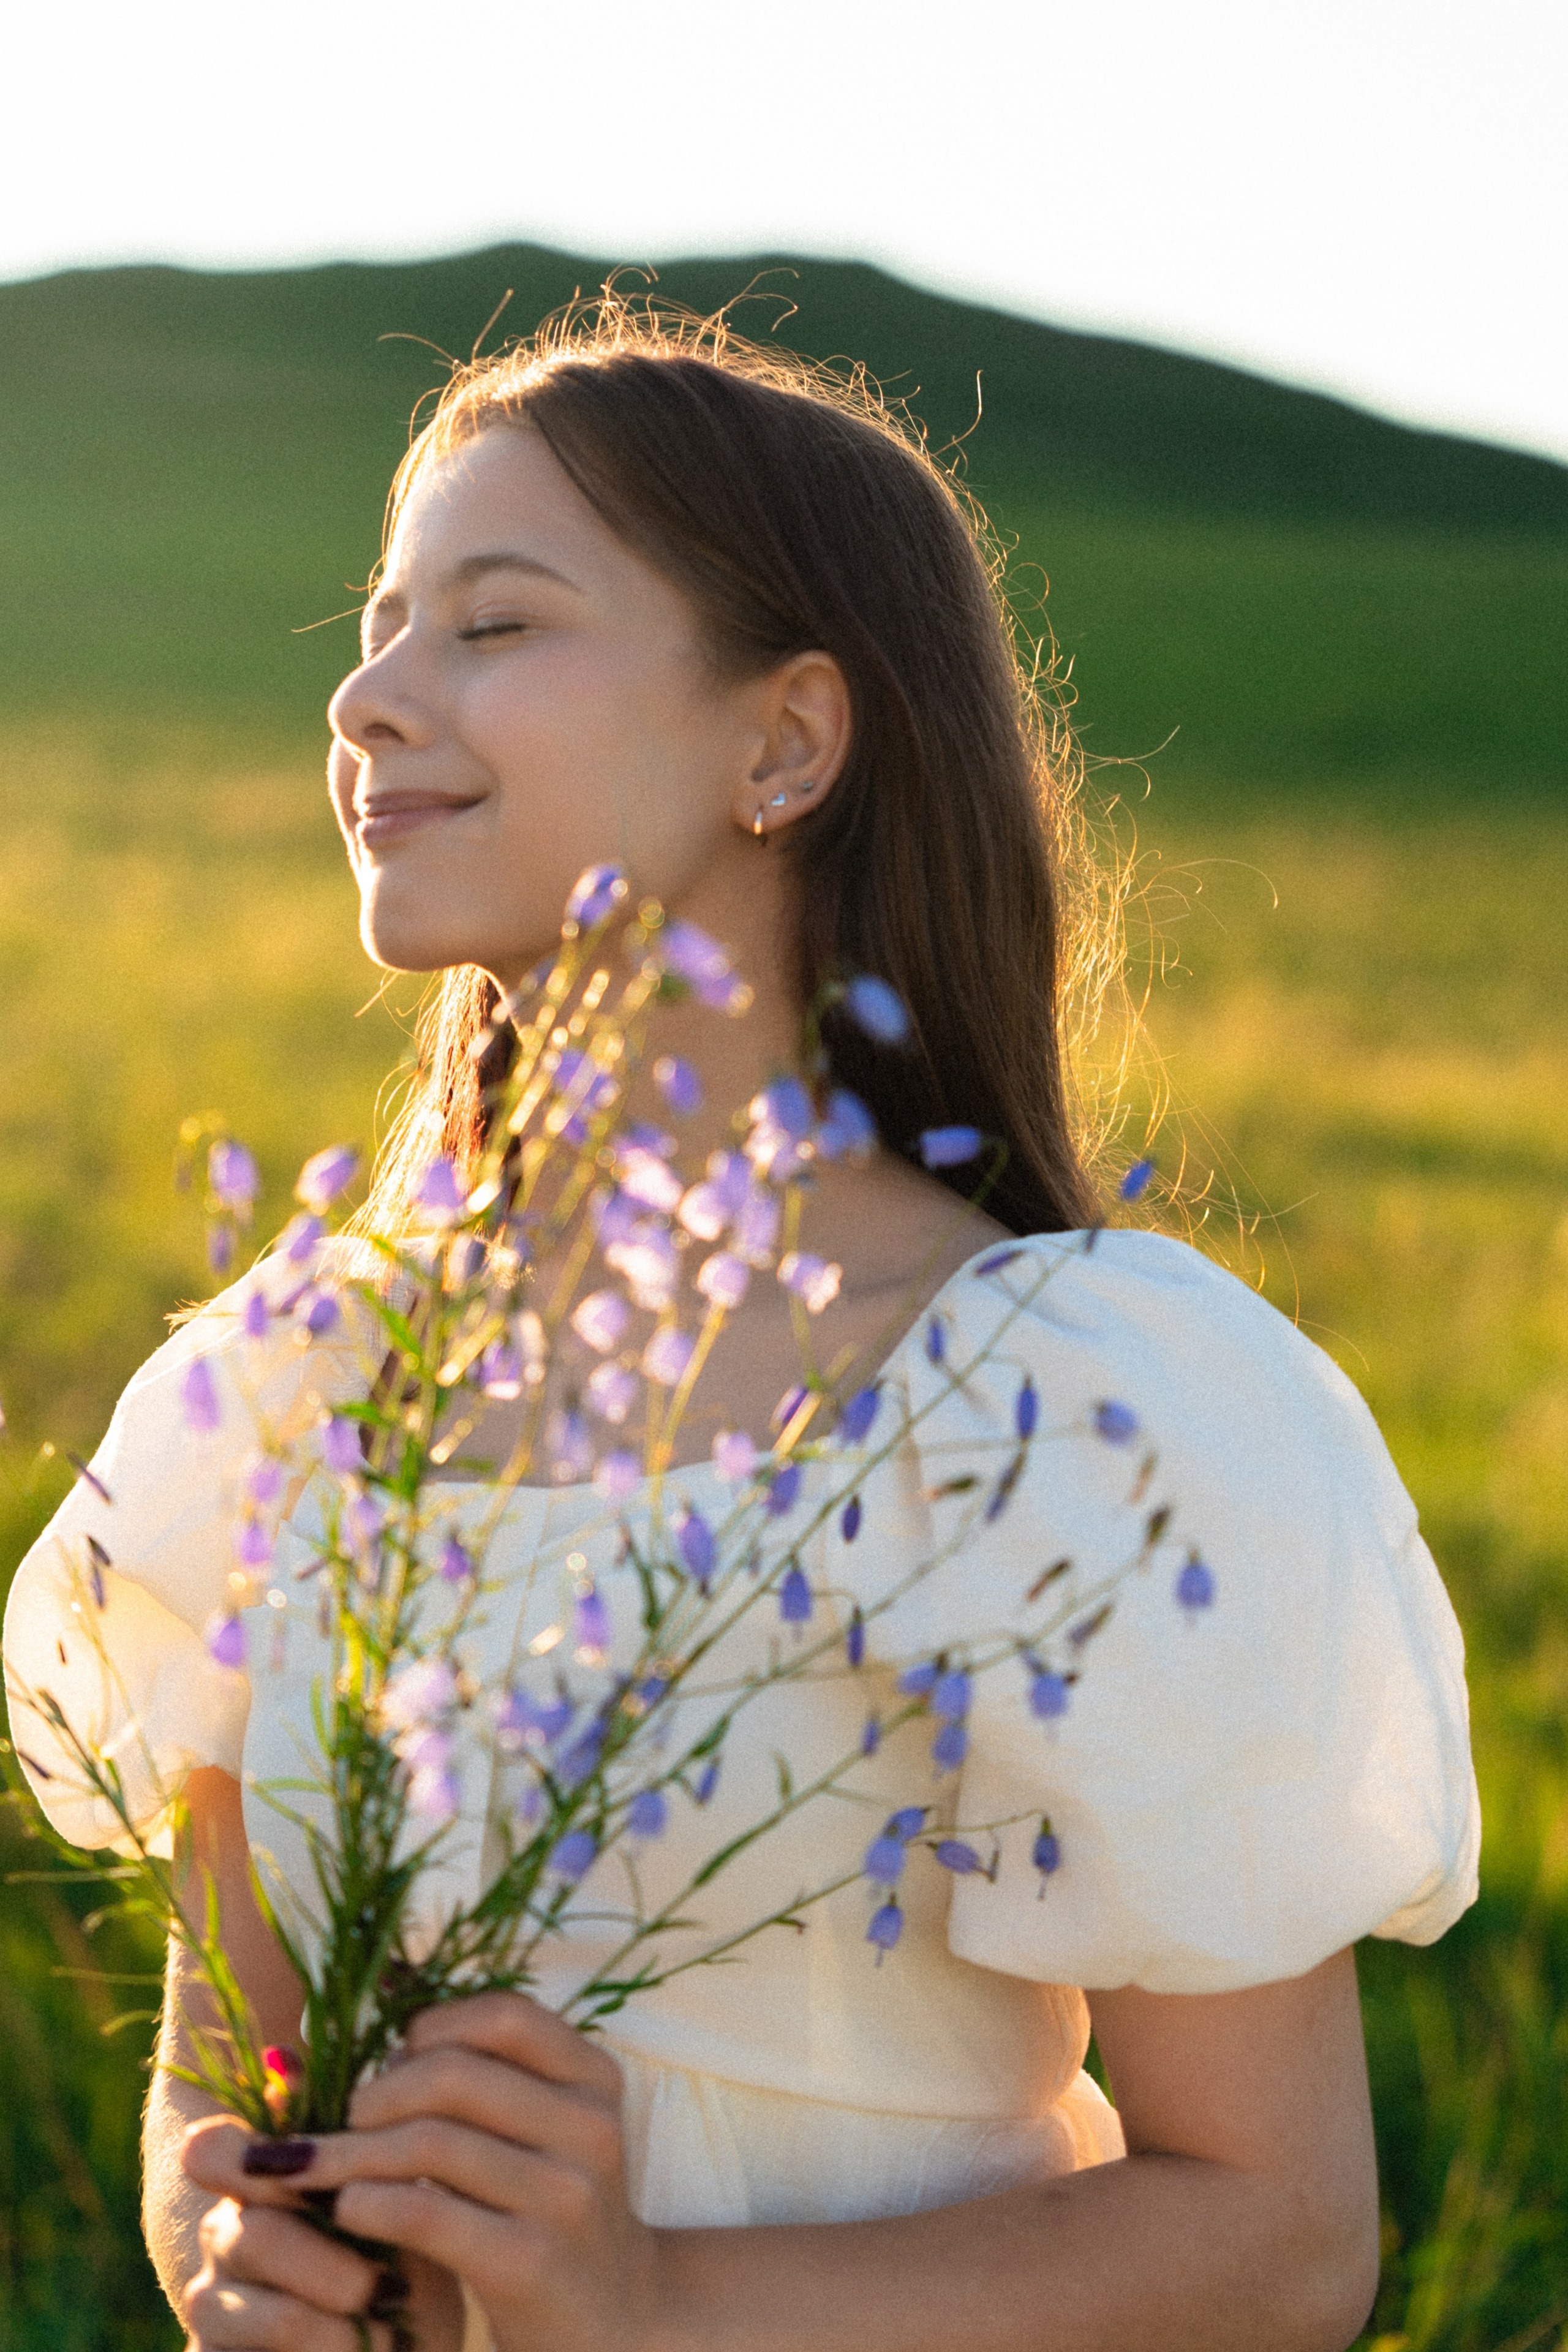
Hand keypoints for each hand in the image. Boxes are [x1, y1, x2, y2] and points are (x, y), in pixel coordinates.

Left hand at [186, 1992, 662, 2351]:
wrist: (615, 2320)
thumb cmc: (554, 2210)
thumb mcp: (549, 2132)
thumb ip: (491, 2080)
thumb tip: (384, 2040)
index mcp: (595, 2078)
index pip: (504, 2016)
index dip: (434, 2025)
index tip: (391, 2057)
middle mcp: (590, 2127)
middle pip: (454, 2074)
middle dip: (378, 2091)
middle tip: (343, 2117)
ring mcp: (564, 2195)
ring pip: (429, 2142)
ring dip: (353, 2150)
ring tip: (318, 2165)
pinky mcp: (528, 2262)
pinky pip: (425, 2214)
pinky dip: (369, 2203)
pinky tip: (346, 2208)